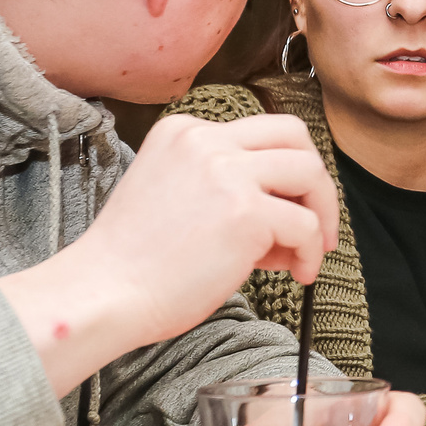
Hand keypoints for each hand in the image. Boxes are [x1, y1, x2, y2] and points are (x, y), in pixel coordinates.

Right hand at [0, 112, 338, 394]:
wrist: (104, 294)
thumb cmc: (134, 262)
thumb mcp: (175, 197)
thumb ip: (226, 189)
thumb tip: (290, 214)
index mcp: (183, 131)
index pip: (258, 133)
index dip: (280, 174)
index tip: (282, 213)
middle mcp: (206, 139)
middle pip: (293, 135)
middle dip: (315, 179)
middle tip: (316, 224)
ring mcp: (227, 172)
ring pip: (310, 171)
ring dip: (321, 214)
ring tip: (310, 253)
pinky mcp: (246, 212)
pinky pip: (305, 224)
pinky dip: (311, 251)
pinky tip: (298, 274)